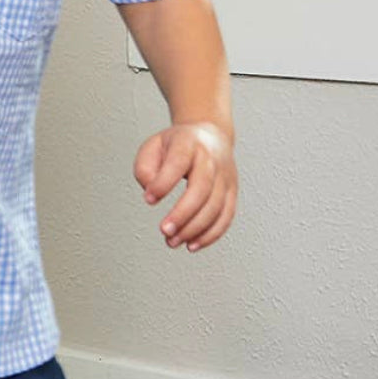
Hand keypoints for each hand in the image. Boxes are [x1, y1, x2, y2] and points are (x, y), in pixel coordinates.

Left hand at [133, 122, 236, 252]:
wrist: (211, 134)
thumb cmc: (177, 144)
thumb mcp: (153, 146)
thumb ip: (145, 168)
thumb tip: (151, 190)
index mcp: (188, 142)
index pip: (178, 162)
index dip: (163, 183)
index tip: (148, 199)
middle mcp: (211, 159)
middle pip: (201, 188)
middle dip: (182, 214)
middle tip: (164, 231)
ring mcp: (225, 176)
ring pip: (216, 206)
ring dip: (194, 229)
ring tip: (173, 241)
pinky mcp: (233, 191)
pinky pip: (226, 216)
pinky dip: (210, 234)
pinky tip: (193, 244)